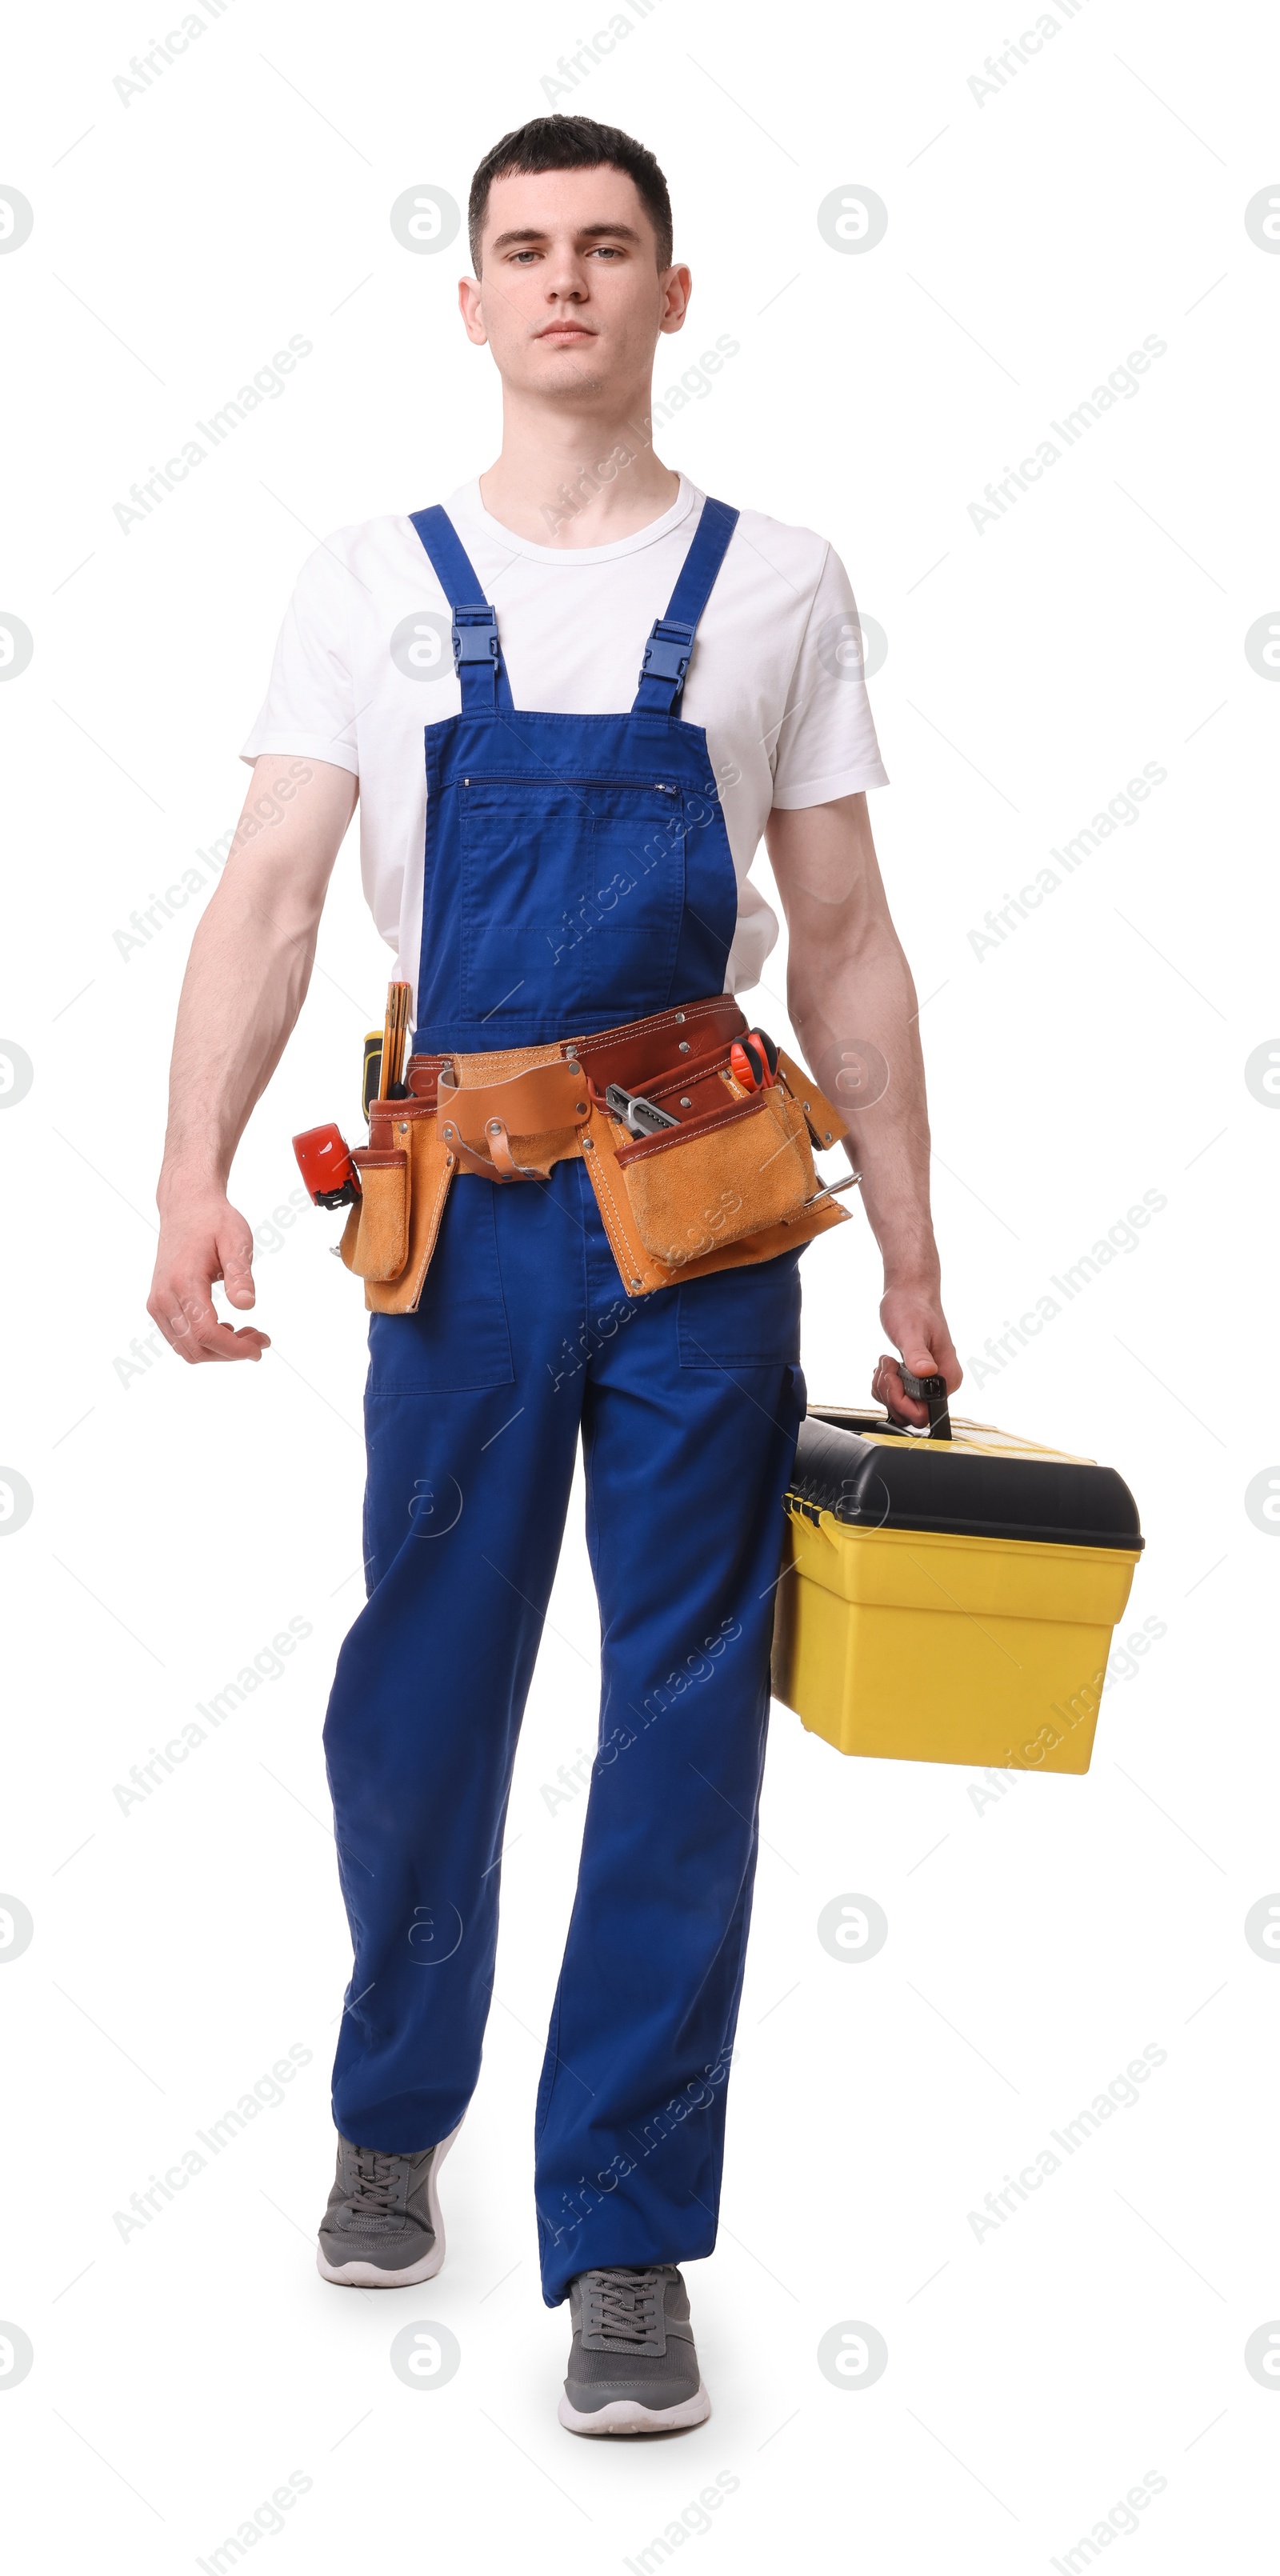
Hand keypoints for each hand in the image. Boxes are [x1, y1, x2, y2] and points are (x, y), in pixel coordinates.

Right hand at [147, 1191, 269, 1364]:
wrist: (186, 1208)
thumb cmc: (213, 1221)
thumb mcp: (236, 1240)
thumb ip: (240, 1274)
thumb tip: (246, 1305)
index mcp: (183, 1282)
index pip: (206, 1333)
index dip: (234, 1349)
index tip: (260, 1346)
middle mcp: (164, 1297)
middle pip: (196, 1349)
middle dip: (231, 1353)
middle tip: (260, 1339)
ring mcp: (158, 1303)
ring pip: (186, 1350)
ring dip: (219, 1351)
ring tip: (248, 1333)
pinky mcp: (158, 1305)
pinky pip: (180, 1339)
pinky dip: (205, 1343)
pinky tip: (228, 1328)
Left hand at [872, 1284, 961, 1427]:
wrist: (909, 1295)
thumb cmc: (913, 1308)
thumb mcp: (912, 1331)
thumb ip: (918, 1354)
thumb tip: (927, 1373)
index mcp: (947, 1377)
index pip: (926, 1413)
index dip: (904, 1402)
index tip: (896, 1377)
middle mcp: (939, 1384)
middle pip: (909, 1415)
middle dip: (890, 1393)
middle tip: (889, 1366)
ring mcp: (925, 1384)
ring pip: (898, 1407)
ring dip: (884, 1386)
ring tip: (888, 1361)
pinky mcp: (912, 1381)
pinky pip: (892, 1397)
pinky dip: (882, 1384)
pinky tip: (886, 1365)